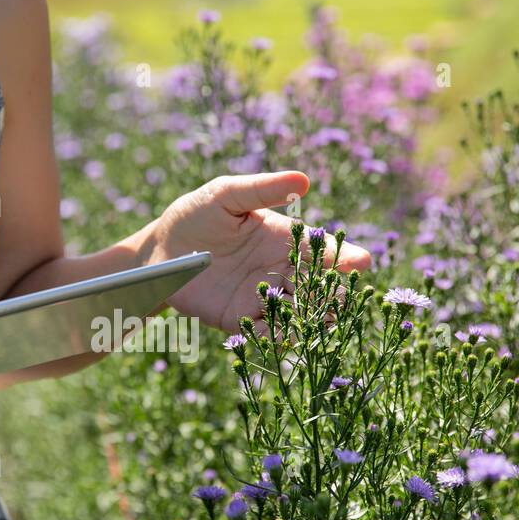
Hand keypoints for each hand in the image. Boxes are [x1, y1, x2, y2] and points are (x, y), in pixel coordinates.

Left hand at [142, 171, 370, 331]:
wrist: (158, 250)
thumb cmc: (195, 214)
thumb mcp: (226, 195)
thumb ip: (261, 190)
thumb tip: (303, 180)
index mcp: (284, 239)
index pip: (321, 250)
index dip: (343, 256)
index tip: (360, 262)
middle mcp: (280, 270)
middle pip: (317, 285)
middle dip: (334, 293)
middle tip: (345, 298)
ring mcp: (262, 297)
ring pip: (298, 311)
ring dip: (313, 318)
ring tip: (325, 322)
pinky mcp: (240, 319)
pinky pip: (266, 332)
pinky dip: (280, 336)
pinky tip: (290, 339)